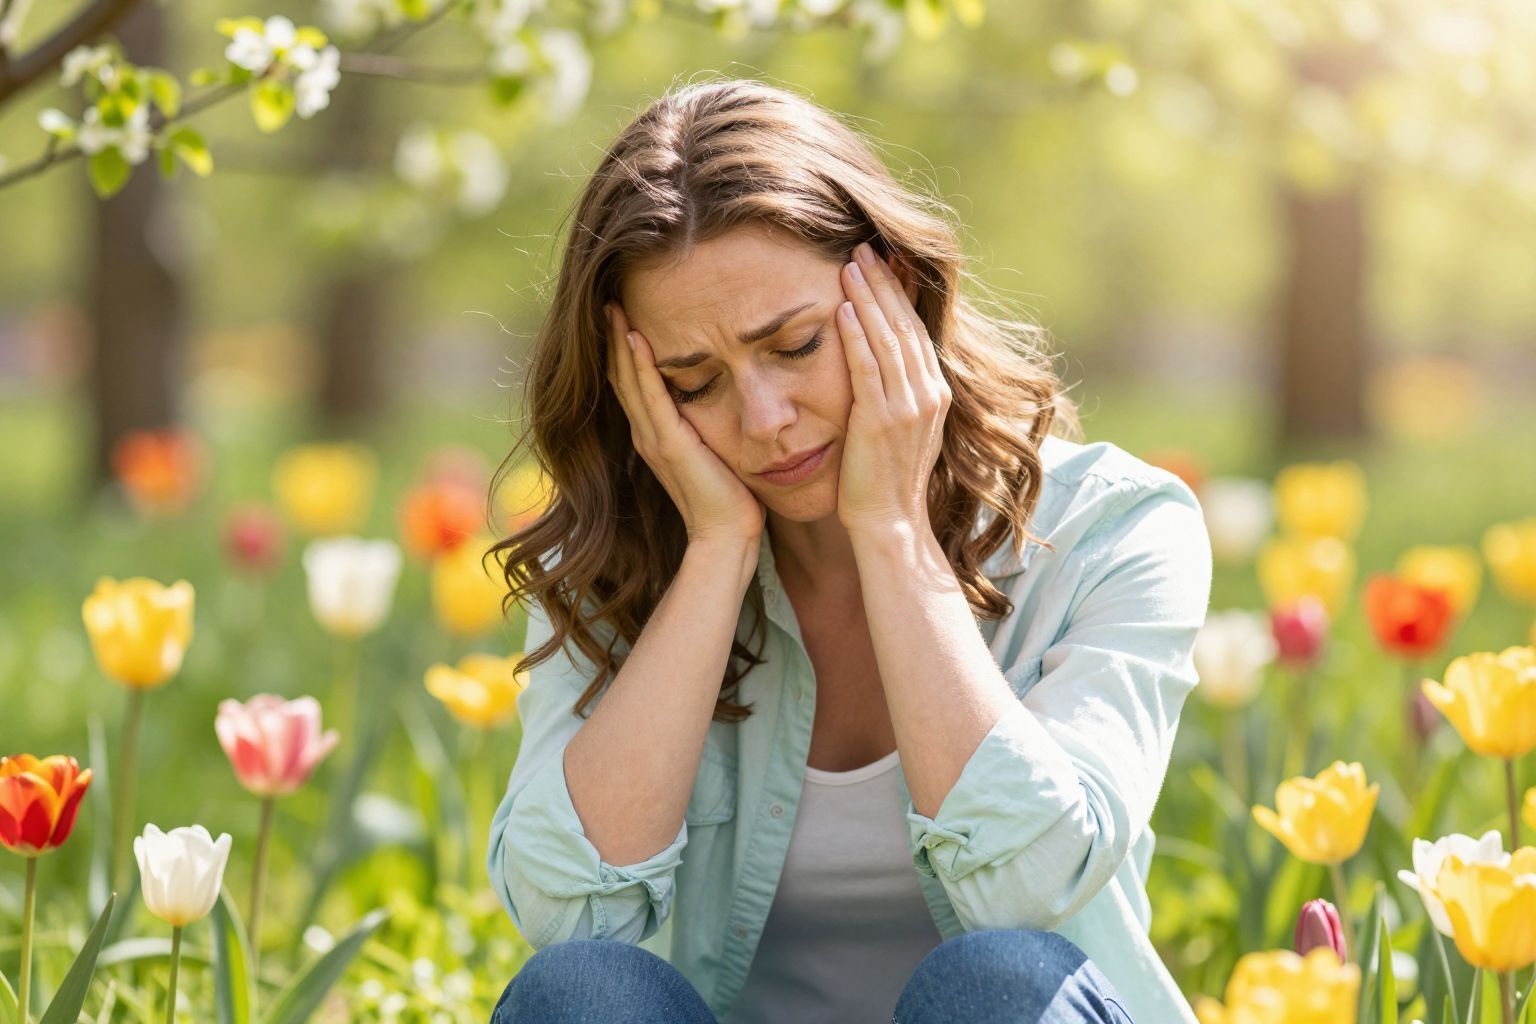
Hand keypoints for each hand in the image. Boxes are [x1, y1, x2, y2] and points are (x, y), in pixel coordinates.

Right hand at [604, 301, 766, 545]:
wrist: (728, 534)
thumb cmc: (730, 496)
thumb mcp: (712, 450)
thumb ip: (704, 425)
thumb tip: (719, 397)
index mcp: (655, 433)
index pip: (632, 381)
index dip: (622, 348)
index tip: (621, 312)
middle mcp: (647, 433)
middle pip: (621, 374)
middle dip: (613, 336)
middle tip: (607, 298)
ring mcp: (654, 438)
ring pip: (629, 379)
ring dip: (620, 341)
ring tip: (612, 306)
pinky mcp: (669, 444)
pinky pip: (652, 396)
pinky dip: (641, 365)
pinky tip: (636, 337)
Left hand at [833, 241, 951, 536]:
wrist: (888, 525)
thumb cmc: (882, 481)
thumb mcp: (897, 429)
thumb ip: (893, 394)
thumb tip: (877, 365)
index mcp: (935, 394)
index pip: (915, 331)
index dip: (898, 294)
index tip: (881, 263)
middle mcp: (928, 395)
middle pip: (904, 325)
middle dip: (884, 284)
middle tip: (863, 248)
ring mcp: (908, 407)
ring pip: (887, 339)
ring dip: (868, 299)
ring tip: (850, 265)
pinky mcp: (882, 420)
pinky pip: (868, 369)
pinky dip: (855, 337)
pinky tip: (842, 310)